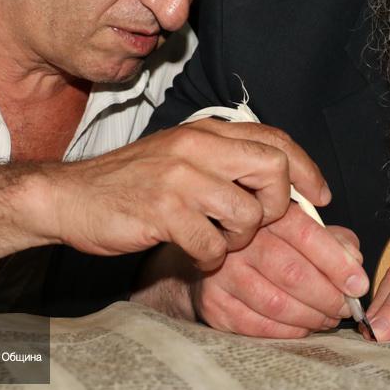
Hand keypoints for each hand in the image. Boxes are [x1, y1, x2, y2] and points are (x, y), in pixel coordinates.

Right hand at [37, 119, 329, 270]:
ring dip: (239, 238)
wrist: (68, 197)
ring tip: (215, 238)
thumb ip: (224, 162)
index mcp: (204, 131)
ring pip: (248, 213)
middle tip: (258, 223)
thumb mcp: (179, 158)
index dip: (307, 169)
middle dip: (278, 205)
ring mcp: (180, 177)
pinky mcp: (163, 210)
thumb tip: (281, 183)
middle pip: (274, 169)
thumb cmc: (129, 184)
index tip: (320, 197)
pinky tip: (192, 252)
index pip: (275, 139)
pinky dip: (209, 258)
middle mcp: (196, 146)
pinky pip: (213, 245)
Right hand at [193, 203, 368, 337]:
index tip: (359, 284)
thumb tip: (354, 261)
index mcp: (266, 215)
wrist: (213, 261)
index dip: (337, 262)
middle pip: (293, 273)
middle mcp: (240, 242)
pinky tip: (303, 326)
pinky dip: (289, 331)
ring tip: (328, 318)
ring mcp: (224, 274)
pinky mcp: (214, 304)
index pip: (306, 234)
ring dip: (312, 317)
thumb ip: (332, 239)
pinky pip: (259, 326)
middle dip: (328, 296)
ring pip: (278, 304)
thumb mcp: (301, 229)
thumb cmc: (268, 243)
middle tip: (346, 308)